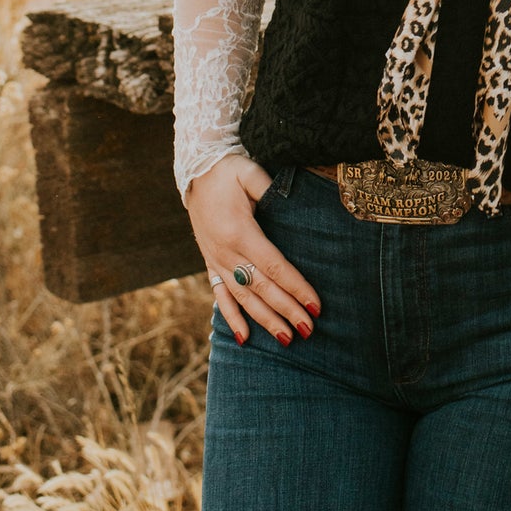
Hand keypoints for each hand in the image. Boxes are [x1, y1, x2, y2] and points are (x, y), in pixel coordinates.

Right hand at [185, 154, 320, 346]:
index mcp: (239, 231)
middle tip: (309, 330)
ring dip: (264, 320)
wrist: (195, 173)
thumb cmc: (228, 171)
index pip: (273, 266)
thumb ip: (268, 187)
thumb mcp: (249, 171)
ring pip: (243, 297)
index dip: (295, 287)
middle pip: (261, 287)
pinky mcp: (210, 263)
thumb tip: (289, 200)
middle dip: (286, 310)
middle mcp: (226, 252)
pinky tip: (244, 339)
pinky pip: (220, 295)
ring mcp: (216, 260)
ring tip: (286, 340)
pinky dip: (231, 318)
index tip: (315, 304)